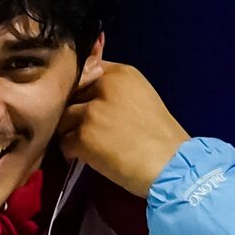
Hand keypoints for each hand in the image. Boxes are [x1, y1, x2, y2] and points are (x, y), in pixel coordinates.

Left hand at [57, 59, 189, 197]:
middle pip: (70, 95)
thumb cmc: (160, 135)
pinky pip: (64, 142)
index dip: (82, 89)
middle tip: (90, 129)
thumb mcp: (140, 97)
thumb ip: (113, 88)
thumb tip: (85, 86)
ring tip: (91, 144)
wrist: (170, 164)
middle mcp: (103, 87)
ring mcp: (91, 111)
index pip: (85, 70)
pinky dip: (72, 152)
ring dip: (72, 132)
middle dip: (75, 112)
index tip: (88, 103)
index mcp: (121, 74)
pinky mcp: (83, 136)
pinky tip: (89, 157)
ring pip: (64, 118)